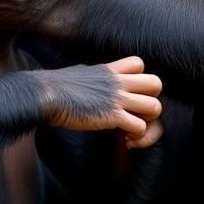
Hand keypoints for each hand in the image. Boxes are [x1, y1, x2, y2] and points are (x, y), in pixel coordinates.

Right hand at [42, 56, 162, 147]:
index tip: (129, 94)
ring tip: (134, 128)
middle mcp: (117, 82)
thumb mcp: (81, 73)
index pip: (139, 63)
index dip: (140, 79)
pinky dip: (138, 136)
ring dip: (148, 120)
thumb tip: (91, 75)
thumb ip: (94, 75)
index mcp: (109, 70)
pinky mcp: (112, 116)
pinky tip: (126, 139)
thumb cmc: (57, 86)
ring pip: (155, 106)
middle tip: (138, 112)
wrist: (47, 95)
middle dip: (152, 99)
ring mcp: (116, 99)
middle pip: (156, 83)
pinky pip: (141, 126)